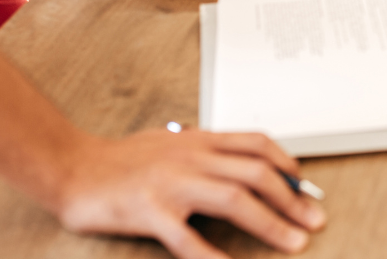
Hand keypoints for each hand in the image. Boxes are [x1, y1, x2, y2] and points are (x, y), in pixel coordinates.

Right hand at [56, 129, 324, 258]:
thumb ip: (204, 151)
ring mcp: (172, 184)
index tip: (306, 186)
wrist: (72, 167)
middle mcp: (191, 157)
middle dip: (292, 198)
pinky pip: (190, 240)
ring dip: (271, 223)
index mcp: (199, 140)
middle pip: (256, 173)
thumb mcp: (170, 143)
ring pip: (235, 199)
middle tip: (314, 221)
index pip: (257, 144)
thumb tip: (241, 162)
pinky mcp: (151, 212)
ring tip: (294, 242)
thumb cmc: (120, 159)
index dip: (288, 164)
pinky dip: (216, 257)